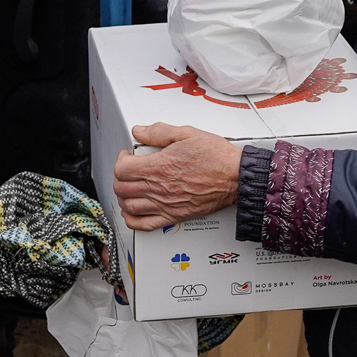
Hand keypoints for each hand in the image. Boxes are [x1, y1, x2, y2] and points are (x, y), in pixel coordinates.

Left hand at [112, 123, 243, 230]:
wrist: (235, 178)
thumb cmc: (216, 158)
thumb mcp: (186, 133)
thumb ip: (159, 131)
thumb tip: (139, 131)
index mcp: (159, 167)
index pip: (122, 169)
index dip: (120, 160)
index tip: (127, 156)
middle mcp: (158, 188)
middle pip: (122, 188)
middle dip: (120, 178)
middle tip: (127, 171)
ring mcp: (165, 204)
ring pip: (129, 206)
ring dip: (124, 197)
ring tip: (129, 189)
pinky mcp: (173, 216)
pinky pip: (144, 224)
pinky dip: (132, 220)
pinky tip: (132, 212)